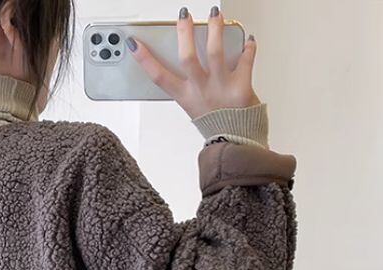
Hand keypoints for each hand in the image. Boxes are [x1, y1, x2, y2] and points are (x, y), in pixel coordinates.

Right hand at [126, 6, 259, 118]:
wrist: (236, 142)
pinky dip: (248, 46)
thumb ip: (191, 84)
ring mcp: (220, 88)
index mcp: (185, 96)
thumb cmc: (216, 123)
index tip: (134, 44)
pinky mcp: (241, 87)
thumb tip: (190, 54)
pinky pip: (246, 60)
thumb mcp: (195, 105)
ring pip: (214, 52)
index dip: (144, 60)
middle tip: (183, 15)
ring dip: (214, 29)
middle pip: (186, 58)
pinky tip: (248, 39)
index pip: (159, 77)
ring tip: (214, 15)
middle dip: (184, 33)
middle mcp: (200, 90)